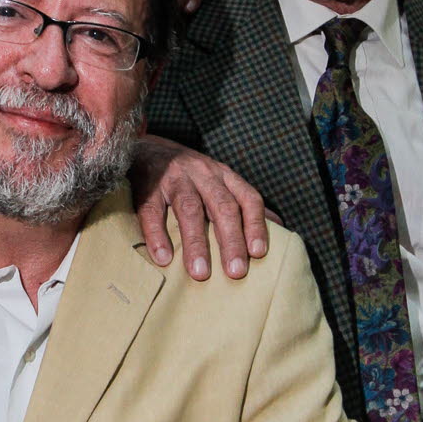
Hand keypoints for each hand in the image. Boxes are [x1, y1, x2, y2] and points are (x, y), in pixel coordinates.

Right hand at [131, 133, 270, 281]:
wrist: (143, 148)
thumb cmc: (188, 174)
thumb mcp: (219, 181)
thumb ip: (245, 203)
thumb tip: (280, 226)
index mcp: (224, 175)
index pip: (247, 198)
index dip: (255, 224)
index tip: (258, 253)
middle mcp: (203, 173)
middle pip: (222, 206)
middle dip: (230, 240)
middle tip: (236, 272)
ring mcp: (174, 177)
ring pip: (189, 209)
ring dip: (196, 243)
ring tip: (200, 273)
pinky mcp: (147, 185)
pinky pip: (152, 210)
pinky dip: (157, 234)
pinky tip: (163, 258)